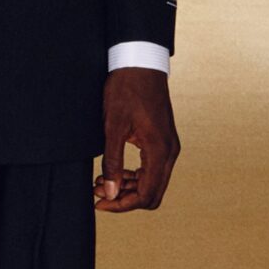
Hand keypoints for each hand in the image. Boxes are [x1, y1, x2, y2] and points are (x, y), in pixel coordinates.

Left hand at [95, 67, 179, 213]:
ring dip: (128, 188)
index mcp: (159, 150)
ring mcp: (169, 147)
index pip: (146, 194)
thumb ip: (112, 162)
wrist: (140, 64)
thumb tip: (109, 193)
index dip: (122, 205)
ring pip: (152, 183)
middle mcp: (170, 152)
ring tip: (101, 182)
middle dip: (124, 198)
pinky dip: (134, 176)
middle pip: (152, 193)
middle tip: (98, 192)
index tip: (100, 202)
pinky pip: (152, 169)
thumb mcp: (113, 127)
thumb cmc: (126, 90)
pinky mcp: (163, 141)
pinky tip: (114, 172)